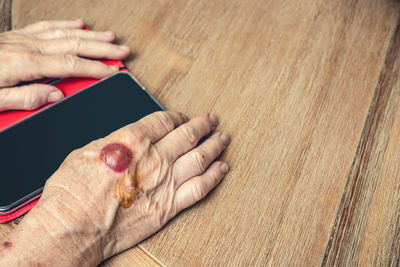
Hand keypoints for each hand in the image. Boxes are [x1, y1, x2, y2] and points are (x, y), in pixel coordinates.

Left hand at [0, 19, 129, 111]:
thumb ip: (25, 99)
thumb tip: (54, 96)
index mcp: (23, 65)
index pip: (69, 65)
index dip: (95, 68)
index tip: (113, 72)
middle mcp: (25, 47)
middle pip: (72, 44)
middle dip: (101, 48)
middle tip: (122, 50)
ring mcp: (21, 39)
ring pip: (63, 33)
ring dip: (89, 35)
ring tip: (109, 36)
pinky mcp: (15, 37)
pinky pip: (45, 26)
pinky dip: (64, 24)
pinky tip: (77, 23)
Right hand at [0, 111, 229, 265]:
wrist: (73, 229)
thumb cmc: (72, 193)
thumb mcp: (86, 152)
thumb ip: (114, 143)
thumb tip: (125, 140)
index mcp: (133, 139)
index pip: (165, 121)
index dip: (178, 116)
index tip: (183, 117)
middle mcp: (155, 158)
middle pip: (188, 135)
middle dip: (203, 125)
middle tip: (211, 121)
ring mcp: (165, 183)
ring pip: (200, 158)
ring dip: (214, 146)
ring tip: (222, 140)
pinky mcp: (168, 207)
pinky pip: (200, 188)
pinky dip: (214, 177)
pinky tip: (222, 169)